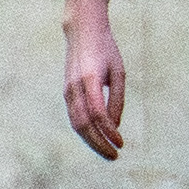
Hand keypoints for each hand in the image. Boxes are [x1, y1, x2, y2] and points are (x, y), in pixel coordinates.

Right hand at [64, 25, 128, 160]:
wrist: (82, 31)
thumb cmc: (106, 51)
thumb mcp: (119, 73)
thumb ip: (117, 99)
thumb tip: (115, 126)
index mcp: (90, 80)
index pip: (98, 114)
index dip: (109, 132)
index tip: (121, 144)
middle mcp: (75, 87)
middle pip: (84, 124)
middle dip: (99, 144)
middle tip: (115, 156)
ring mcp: (68, 90)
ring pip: (76, 124)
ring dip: (91, 142)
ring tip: (107, 152)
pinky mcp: (66, 93)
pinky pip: (74, 118)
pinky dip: (85, 132)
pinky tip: (97, 139)